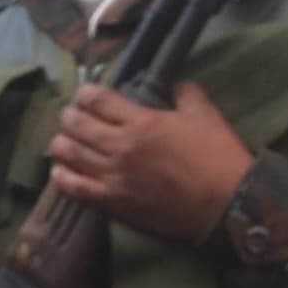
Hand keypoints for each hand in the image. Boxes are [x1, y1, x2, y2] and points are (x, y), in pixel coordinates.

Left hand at [47, 80, 254, 243]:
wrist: (227, 203)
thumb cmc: (218, 157)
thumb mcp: (206, 114)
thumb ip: (186, 93)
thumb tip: (175, 84)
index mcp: (141, 121)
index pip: (96, 99)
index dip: (85, 94)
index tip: (87, 96)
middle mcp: (121, 146)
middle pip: (76, 124)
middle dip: (70, 117)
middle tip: (74, 118)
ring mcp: (114, 176)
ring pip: (69, 154)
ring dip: (62, 144)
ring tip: (65, 142)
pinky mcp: (113, 203)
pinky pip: (74, 189)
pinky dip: (62, 178)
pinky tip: (61, 171)